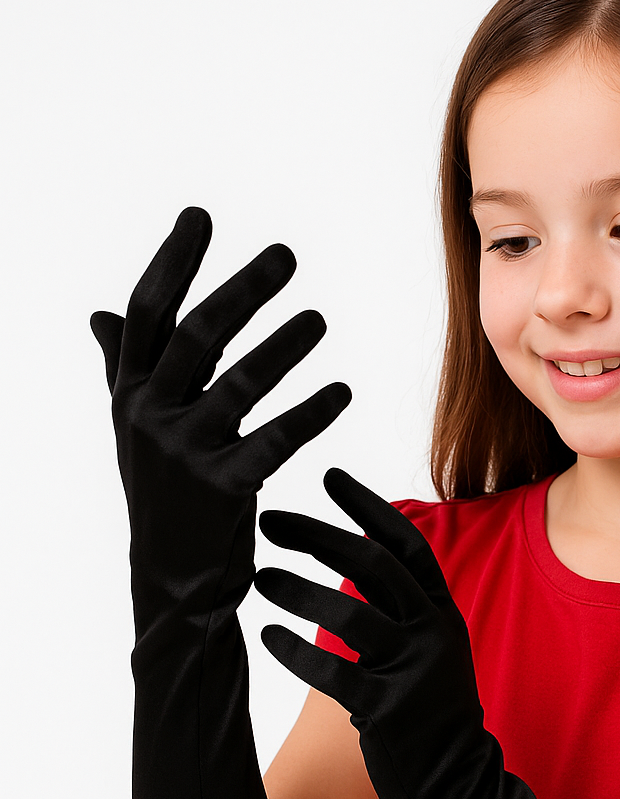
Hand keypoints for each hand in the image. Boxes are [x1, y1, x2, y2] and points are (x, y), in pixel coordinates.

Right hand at [91, 206, 349, 634]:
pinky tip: (342, 390)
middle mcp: (148, 417)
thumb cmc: (164, 495)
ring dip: (285, 346)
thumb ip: (123, 369)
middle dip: (243, 290)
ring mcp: (183, 453)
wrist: (172, 582)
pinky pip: (276, 439)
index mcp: (129, 394)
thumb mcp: (135, 429)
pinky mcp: (222, 489)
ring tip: (320, 319)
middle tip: (286, 255)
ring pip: (240, 384)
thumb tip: (98, 314)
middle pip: (196, 336)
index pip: (148, 315)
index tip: (200, 215)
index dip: (172, 262)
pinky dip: (312, 412)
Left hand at [255, 468, 502, 798]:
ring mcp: (414, 671)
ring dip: (297, 590)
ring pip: (350, 614)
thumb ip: (402, 609)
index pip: (406, 544)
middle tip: (268, 519)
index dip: (366, 507)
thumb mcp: (431, 652)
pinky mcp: (389, 711)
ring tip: (256, 578)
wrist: (460, 785)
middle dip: (317, 535)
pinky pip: (333, 672)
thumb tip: (353, 562)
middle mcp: (434, 633)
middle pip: (373, 564)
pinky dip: (295, 651)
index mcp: (442, 613)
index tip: (329, 476)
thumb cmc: (431, 717)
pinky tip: (267, 637)